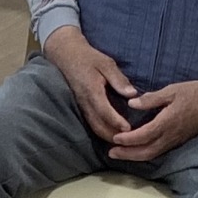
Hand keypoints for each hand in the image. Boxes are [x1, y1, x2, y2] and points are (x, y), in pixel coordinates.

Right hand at [42, 27, 137, 141]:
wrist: (65, 55)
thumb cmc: (87, 58)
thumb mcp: (106, 63)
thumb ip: (119, 79)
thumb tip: (132, 94)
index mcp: (92, 90)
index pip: (104, 111)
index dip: (116, 121)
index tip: (129, 129)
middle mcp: (84, 102)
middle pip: (98, 125)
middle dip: (113, 135)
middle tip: (129, 140)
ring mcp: (81, 106)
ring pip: (93, 127)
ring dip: (107, 136)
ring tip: (123, 141)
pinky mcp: (80, 108)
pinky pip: (90, 123)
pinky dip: (101, 131)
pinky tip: (112, 134)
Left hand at [106, 74, 197, 163]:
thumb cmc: (196, 92)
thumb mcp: (172, 90)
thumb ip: (151, 99)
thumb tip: (131, 103)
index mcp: (168, 122)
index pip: (143, 136)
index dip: (127, 139)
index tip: (114, 138)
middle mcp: (171, 135)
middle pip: (145, 152)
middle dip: (127, 154)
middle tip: (111, 153)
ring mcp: (176, 140)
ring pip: (152, 154)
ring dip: (135, 156)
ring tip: (120, 154)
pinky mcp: (179, 140)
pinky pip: (159, 151)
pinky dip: (145, 153)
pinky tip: (137, 150)